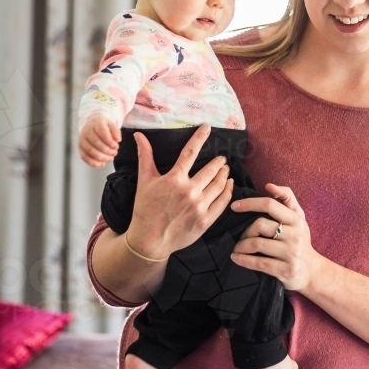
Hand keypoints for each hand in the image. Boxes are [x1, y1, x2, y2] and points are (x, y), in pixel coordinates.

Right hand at [79, 117, 120, 166]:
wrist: (91, 126)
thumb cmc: (103, 127)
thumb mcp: (111, 125)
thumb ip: (116, 131)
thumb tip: (118, 140)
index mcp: (96, 123)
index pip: (102, 132)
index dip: (110, 141)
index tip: (116, 146)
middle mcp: (87, 131)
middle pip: (96, 143)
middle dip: (107, 150)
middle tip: (115, 153)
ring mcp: (82, 140)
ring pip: (91, 151)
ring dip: (102, 157)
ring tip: (110, 158)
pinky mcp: (80, 148)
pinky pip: (85, 157)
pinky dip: (93, 163)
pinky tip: (102, 164)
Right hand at [126, 125, 233, 259]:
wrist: (149, 240)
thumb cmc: (144, 210)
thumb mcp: (144, 181)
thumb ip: (145, 156)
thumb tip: (138, 136)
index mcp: (174, 179)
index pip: (190, 152)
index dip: (200, 137)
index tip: (207, 128)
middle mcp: (189, 191)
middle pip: (211, 170)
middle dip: (218, 162)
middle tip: (222, 158)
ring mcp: (199, 206)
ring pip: (219, 185)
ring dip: (225, 175)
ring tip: (226, 170)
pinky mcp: (206, 220)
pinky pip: (222, 202)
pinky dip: (228, 192)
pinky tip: (229, 185)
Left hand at [230, 183, 320, 292]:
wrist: (312, 270)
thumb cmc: (299, 240)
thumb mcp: (298, 217)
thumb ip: (286, 198)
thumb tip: (269, 185)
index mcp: (296, 219)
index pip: (270, 204)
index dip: (250, 203)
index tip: (234, 206)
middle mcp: (295, 235)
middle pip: (260, 224)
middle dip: (245, 230)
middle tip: (240, 235)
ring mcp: (291, 253)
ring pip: (256, 244)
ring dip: (241, 246)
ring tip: (237, 248)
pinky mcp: (285, 270)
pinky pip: (258, 263)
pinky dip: (243, 260)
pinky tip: (236, 258)